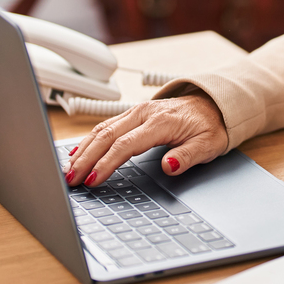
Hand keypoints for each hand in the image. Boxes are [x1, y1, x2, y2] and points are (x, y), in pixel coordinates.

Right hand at [65, 92, 228, 186]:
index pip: (126, 145)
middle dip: (86, 159)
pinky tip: (78, 151)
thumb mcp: (208, 145)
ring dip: (83, 149)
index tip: (93, 180)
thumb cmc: (211, 126)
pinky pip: (107, 125)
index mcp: (161, 122)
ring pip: (102, 129)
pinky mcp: (134, 113)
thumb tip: (169, 166)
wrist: (215, 103)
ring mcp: (137, 111)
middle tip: (70, 179)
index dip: (106, 164)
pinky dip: (90, 139)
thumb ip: (187, 157)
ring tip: (68, 169)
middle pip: (107, 136)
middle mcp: (144, 113)